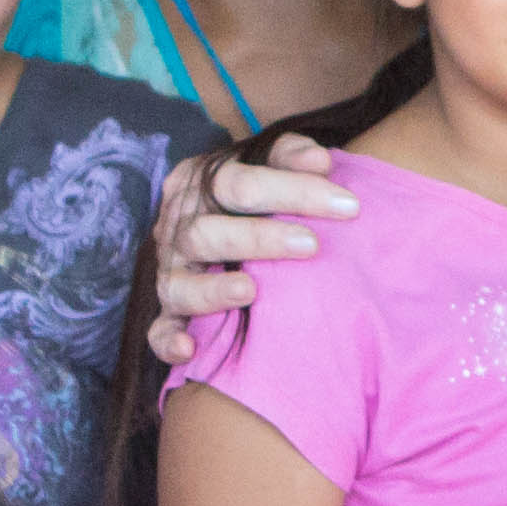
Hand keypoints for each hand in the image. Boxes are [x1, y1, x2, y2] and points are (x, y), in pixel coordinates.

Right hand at [143, 134, 357, 365]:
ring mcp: (170, 271)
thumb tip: (320, 162)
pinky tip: (189, 349)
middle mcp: (178, 227)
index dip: (294, 191)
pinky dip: (167, 340)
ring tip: (250, 291)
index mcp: (198, 184)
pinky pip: (158, 330)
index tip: (348, 205)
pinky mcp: (168, 310)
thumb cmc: (251, 193)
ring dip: (212, 290)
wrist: (211, 217)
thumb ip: (291, 156)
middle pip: (205, 232)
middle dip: (259, 239)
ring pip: (178, 283)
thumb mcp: (266, 162)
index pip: (238, 182)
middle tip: (311, 245)